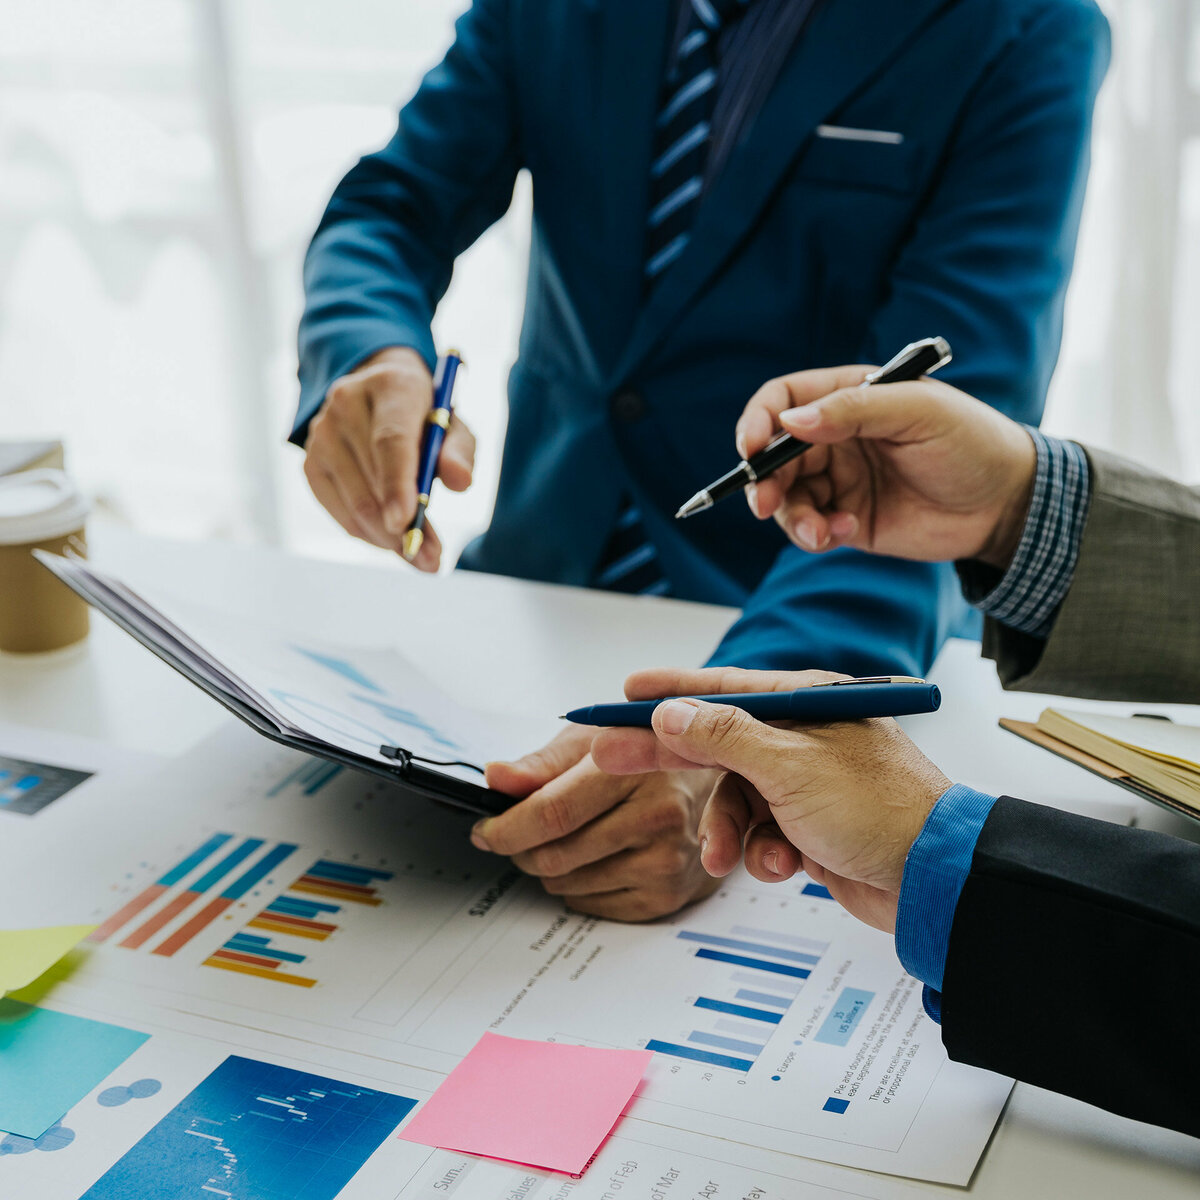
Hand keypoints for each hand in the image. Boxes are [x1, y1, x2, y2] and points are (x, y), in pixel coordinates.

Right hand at [303, 346, 476, 569]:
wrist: (379, 395)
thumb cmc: (424, 417)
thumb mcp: (453, 426)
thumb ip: (459, 451)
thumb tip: (461, 482)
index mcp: (390, 386)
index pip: (390, 441)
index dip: (397, 485)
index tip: (407, 523)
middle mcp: (347, 404)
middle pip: (372, 479)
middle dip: (402, 528)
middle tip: (430, 559)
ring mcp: (321, 433)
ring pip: (354, 503)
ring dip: (388, 539)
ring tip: (418, 555)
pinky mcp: (310, 462)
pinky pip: (339, 512)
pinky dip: (367, 533)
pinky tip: (390, 539)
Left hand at [476, 725, 719, 920]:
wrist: (717, 785)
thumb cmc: (647, 757)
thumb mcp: (595, 741)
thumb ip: (541, 764)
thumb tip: (496, 778)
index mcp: (636, 768)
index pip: (552, 813)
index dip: (506, 827)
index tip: (484, 830)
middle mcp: (658, 816)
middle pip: (553, 855)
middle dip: (520, 849)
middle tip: (517, 835)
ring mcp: (666, 860)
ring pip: (566, 884)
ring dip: (547, 867)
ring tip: (565, 839)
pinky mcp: (668, 895)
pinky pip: (590, 905)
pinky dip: (575, 887)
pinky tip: (591, 859)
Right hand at [592, 667, 950, 932]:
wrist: (935, 880)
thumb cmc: (879, 809)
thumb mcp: (790, 766)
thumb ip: (723, 737)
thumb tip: (670, 712)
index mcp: (807, 703)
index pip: (723, 688)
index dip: (670, 690)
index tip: (623, 692)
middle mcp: (805, 736)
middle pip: (719, 740)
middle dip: (673, 758)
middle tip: (614, 759)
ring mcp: (807, 781)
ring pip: (736, 797)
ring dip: (728, 829)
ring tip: (726, 856)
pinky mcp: (811, 825)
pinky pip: (761, 831)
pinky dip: (761, 851)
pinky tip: (780, 865)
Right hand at [735, 368, 1036, 568]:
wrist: (1007, 504)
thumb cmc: (971, 442)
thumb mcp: (918, 413)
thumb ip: (854, 410)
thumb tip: (790, 421)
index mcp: (848, 397)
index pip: (783, 400)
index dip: (758, 421)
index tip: (751, 448)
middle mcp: (835, 437)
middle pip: (773, 455)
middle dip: (763, 480)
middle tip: (765, 504)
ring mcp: (839, 480)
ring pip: (786, 497)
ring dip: (790, 516)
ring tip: (819, 532)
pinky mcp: (847, 519)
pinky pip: (810, 528)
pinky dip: (816, 533)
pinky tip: (846, 531)